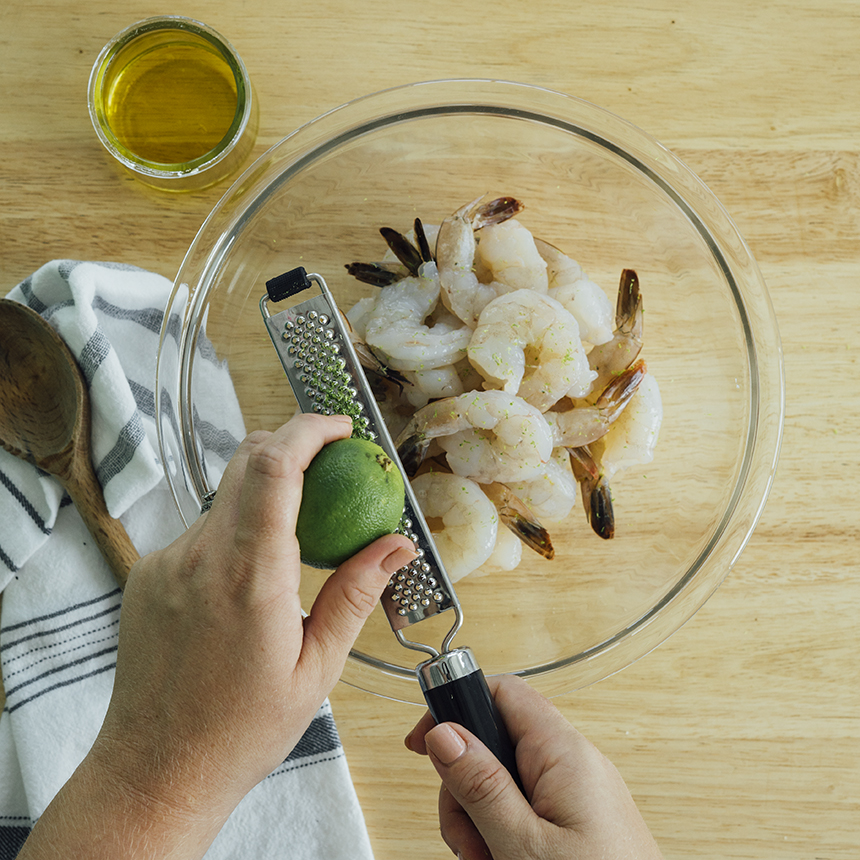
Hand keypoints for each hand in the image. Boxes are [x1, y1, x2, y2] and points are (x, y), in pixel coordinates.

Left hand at [19, 413, 415, 858]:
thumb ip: (356, 594)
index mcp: (250, 577)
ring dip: (265, 498)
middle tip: (331, 464)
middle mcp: (200, 557)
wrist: (154, 771)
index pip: (274, 468)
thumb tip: (396, 546)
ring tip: (297, 544)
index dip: (308, 430)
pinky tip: (252, 580)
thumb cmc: (239, 732)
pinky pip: (202, 530)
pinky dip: (236, 531)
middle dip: (291, 446)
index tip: (339, 427)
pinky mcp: (148, 574)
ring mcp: (166, 563)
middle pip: (245, 462)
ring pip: (225, 497)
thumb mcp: (317, 669)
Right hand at [405, 674, 662, 859]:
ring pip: (505, 783)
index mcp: (564, 753)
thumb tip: (444, 732)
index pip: (502, 692)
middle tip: (465, 837)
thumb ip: (481, 784)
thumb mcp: (522, 844)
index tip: (422, 742)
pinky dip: (504, 834)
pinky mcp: (580, 821)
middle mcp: (575, 764)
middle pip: (495, 743)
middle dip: (465, 788)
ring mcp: (579, 794)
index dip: (456, 706)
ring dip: (481, 820)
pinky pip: (527, 809)